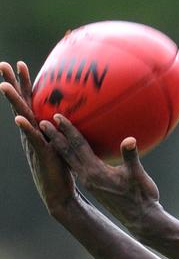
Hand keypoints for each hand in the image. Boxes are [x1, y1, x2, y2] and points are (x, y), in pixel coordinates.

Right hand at [0, 61, 75, 216]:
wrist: (61, 194)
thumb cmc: (67, 167)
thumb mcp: (69, 142)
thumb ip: (71, 127)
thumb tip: (90, 110)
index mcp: (38, 128)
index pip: (30, 101)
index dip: (25, 84)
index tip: (19, 64)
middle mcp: (32, 133)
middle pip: (20, 104)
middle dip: (12, 84)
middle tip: (3, 64)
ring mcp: (33, 143)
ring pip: (22, 118)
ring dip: (13, 102)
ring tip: (4, 85)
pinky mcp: (41, 155)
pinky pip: (33, 139)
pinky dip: (26, 129)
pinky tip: (20, 119)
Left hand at [38, 114, 161, 230]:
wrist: (140, 217)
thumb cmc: (141, 196)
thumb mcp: (138, 174)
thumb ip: (131, 156)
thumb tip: (129, 139)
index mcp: (95, 172)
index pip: (78, 147)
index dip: (68, 131)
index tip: (57, 117)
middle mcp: (87, 176)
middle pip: (67, 153)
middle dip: (55, 137)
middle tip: (42, 122)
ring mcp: (89, 181)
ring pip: (69, 160)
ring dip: (59, 146)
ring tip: (50, 134)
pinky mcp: (92, 185)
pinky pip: (76, 166)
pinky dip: (69, 155)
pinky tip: (72, 151)